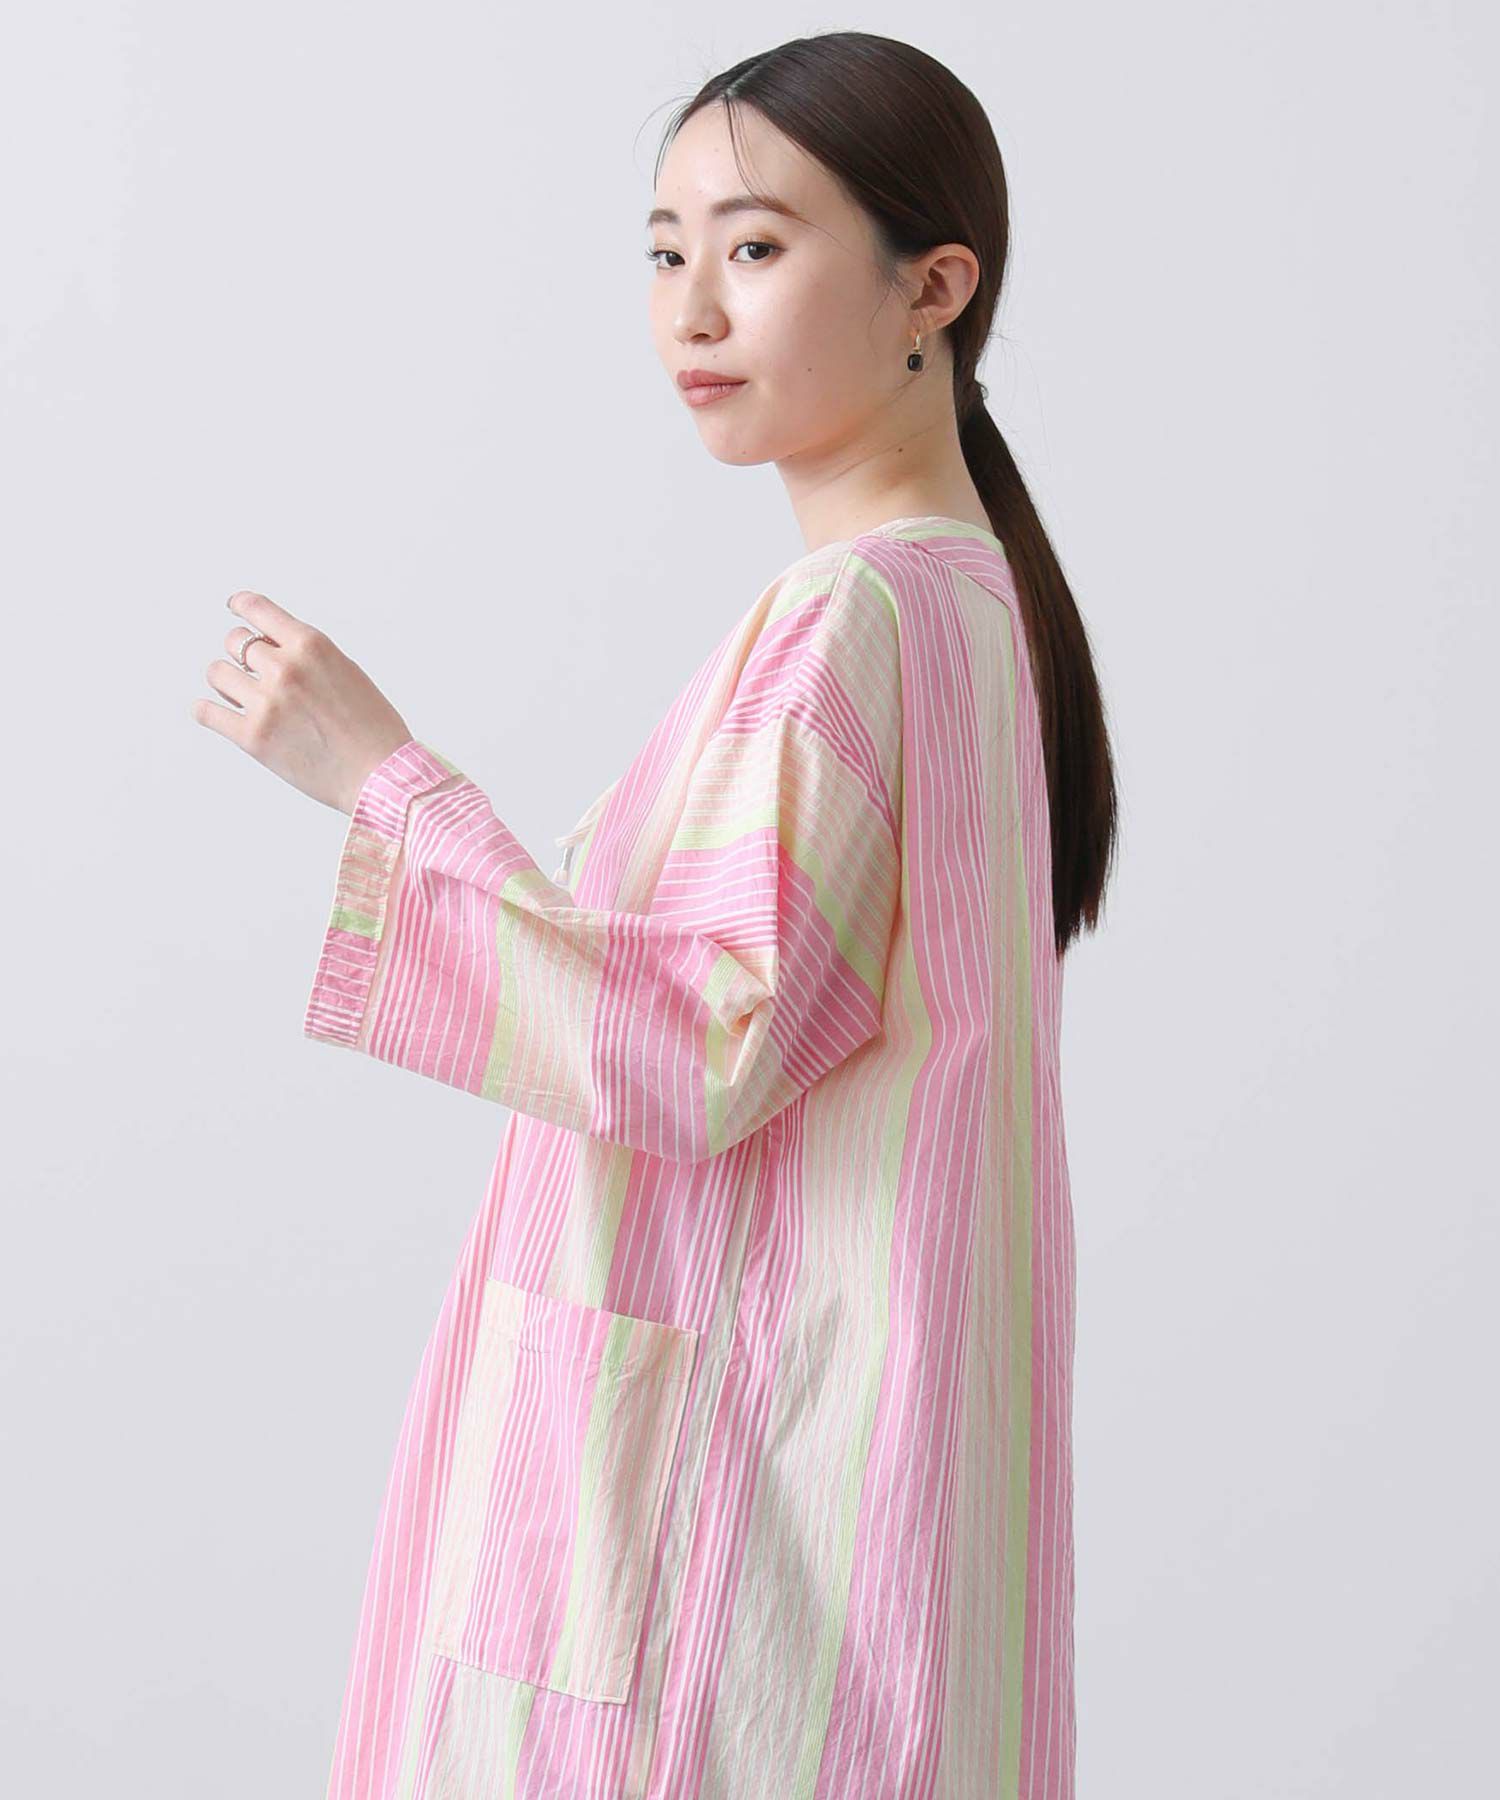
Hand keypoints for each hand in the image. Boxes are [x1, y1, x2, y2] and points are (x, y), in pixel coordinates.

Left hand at [192, 591, 414, 814]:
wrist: (380, 776)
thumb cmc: (374, 729)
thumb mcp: (347, 672)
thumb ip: (309, 656)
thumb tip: (273, 647)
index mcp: (311, 646)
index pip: (258, 609)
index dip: (241, 605)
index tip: (234, 607)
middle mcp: (285, 668)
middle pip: (234, 641)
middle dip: (242, 655)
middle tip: (254, 674)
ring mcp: (266, 702)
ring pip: (217, 673)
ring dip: (227, 682)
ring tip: (242, 697)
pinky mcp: (252, 736)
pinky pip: (206, 712)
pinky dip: (207, 711)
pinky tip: (216, 713)